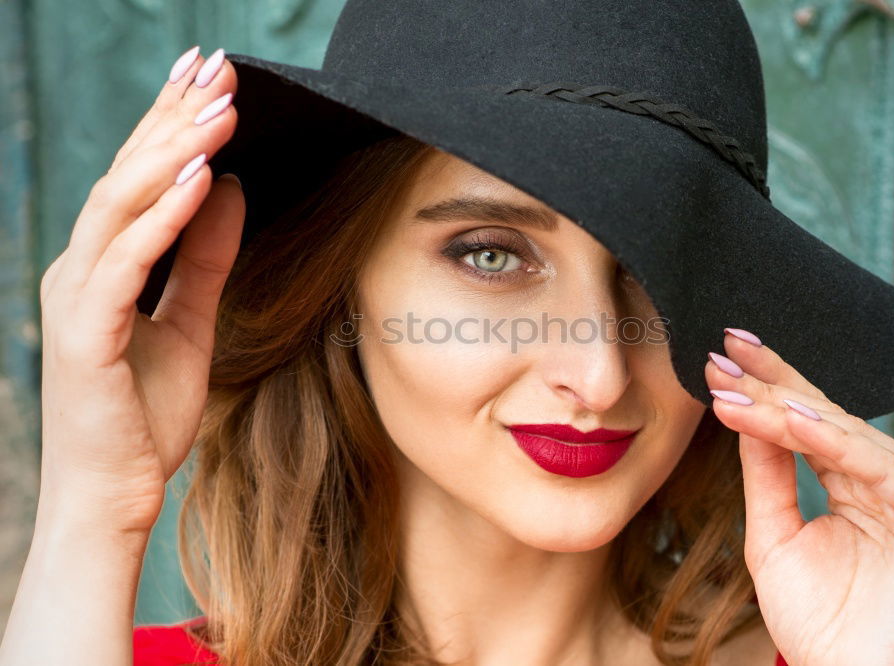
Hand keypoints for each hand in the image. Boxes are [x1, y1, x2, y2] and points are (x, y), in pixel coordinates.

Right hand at [37, 47, 243, 535]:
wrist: (114, 494)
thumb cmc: (144, 415)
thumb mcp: (192, 322)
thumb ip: (205, 257)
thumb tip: (228, 188)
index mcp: (104, 266)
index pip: (140, 178)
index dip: (171, 123)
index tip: (209, 76)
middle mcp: (82, 270)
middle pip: (127, 176)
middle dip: (172, 118)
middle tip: (217, 68)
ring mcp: (77, 299)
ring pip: (121, 206)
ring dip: (170, 152)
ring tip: (217, 108)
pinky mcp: (85, 334)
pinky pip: (125, 263)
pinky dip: (161, 217)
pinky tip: (197, 178)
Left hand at [705, 329, 893, 665]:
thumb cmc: (816, 618)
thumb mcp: (774, 532)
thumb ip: (766, 473)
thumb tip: (743, 411)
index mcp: (856, 483)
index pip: (808, 422)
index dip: (767, 388)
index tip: (721, 358)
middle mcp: (890, 481)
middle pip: (827, 416)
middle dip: (772, 383)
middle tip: (726, 351)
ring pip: (846, 434)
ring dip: (787, 407)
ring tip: (739, 386)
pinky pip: (880, 466)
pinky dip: (834, 440)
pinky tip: (792, 417)